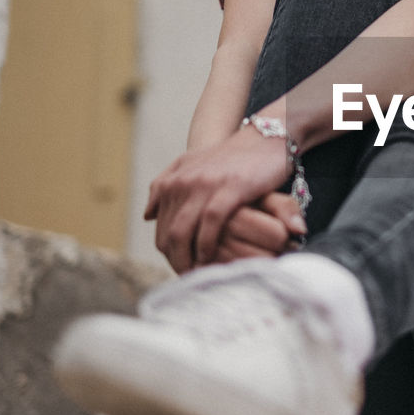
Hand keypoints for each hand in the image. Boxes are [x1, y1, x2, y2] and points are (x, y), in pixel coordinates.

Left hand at [144, 129, 294, 273]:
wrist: (266, 138)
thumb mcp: (193, 165)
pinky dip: (206, 246)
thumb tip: (147, 215)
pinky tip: (209, 256)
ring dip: (187, 258)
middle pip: (168, 232)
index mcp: (174, 178)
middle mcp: (184, 181)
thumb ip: (169, 187)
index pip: (159, 224)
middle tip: (187, 276)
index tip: (178, 264)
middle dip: (175, 259)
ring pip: (182, 231)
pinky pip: (209, 225)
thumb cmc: (234, 158)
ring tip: (196, 273)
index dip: (166, 249)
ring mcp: (205, 184)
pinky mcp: (228, 189)